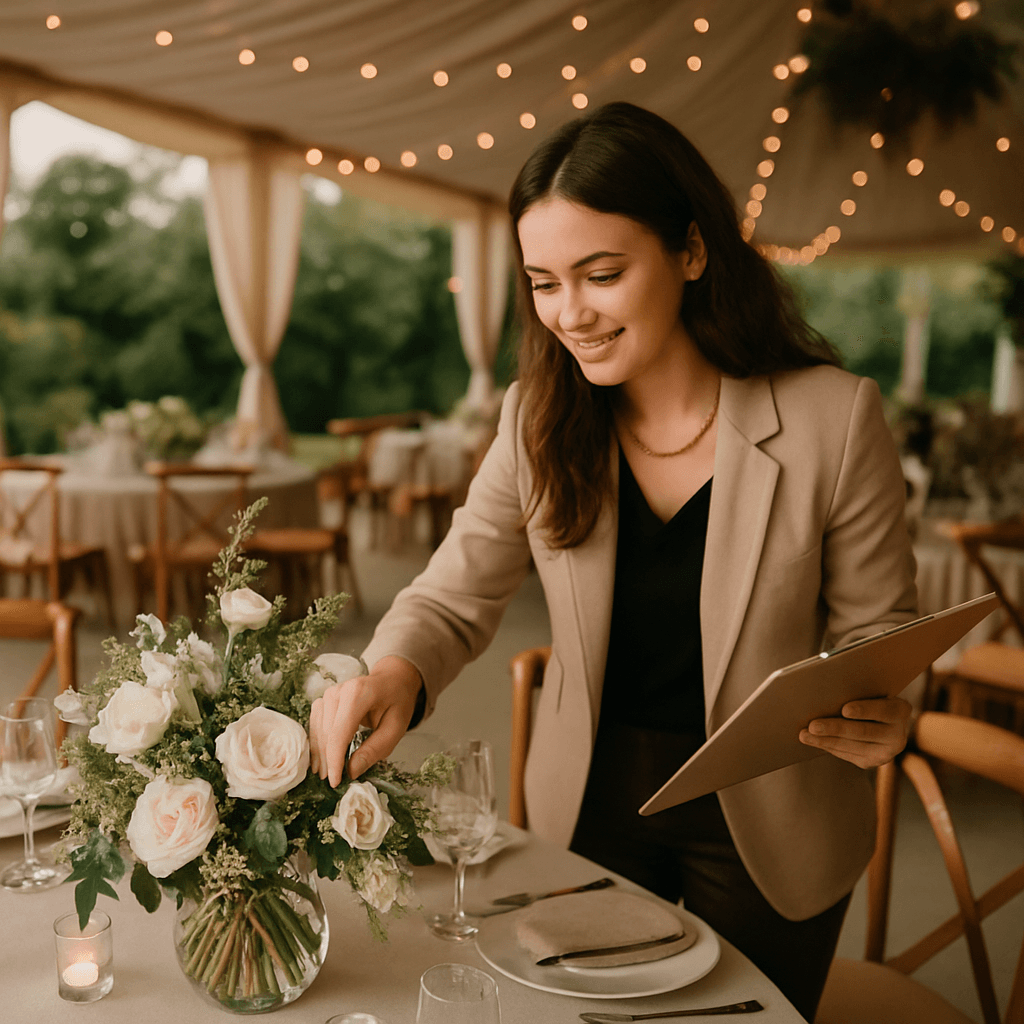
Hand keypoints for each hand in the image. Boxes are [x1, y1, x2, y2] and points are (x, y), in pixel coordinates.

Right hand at [309, 655, 422, 786]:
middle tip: (333, 783)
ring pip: (318, 730)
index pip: (339, 733)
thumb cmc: (397, 703)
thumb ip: (374, 750)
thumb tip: (351, 772)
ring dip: (320, 754)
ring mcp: (329, 693)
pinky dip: (317, 743)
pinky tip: (320, 759)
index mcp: (359, 694)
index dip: (334, 760)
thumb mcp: (395, 728)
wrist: (392, 680)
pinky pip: (315, 724)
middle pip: (327, 733)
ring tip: (325, 774)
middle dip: (328, 760)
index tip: (335, 782)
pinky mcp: (324, 699)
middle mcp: (339, 690)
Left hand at [798, 697, 912, 769]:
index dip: (864, 710)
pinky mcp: (871, 762)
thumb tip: (827, 687)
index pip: (884, 710)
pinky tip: (812, 740)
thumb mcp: (870, 690)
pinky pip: (846, 754)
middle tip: (813, 725)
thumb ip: (858, 690)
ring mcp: (886, 752)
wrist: (881, 720)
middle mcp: (897, 735)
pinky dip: (827, 746)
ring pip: (851, 746)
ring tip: (804, 735)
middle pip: (863, 732)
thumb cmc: (868, 696)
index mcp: (900, 711)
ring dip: (825, 740)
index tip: (845, 709)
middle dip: (836, 728)